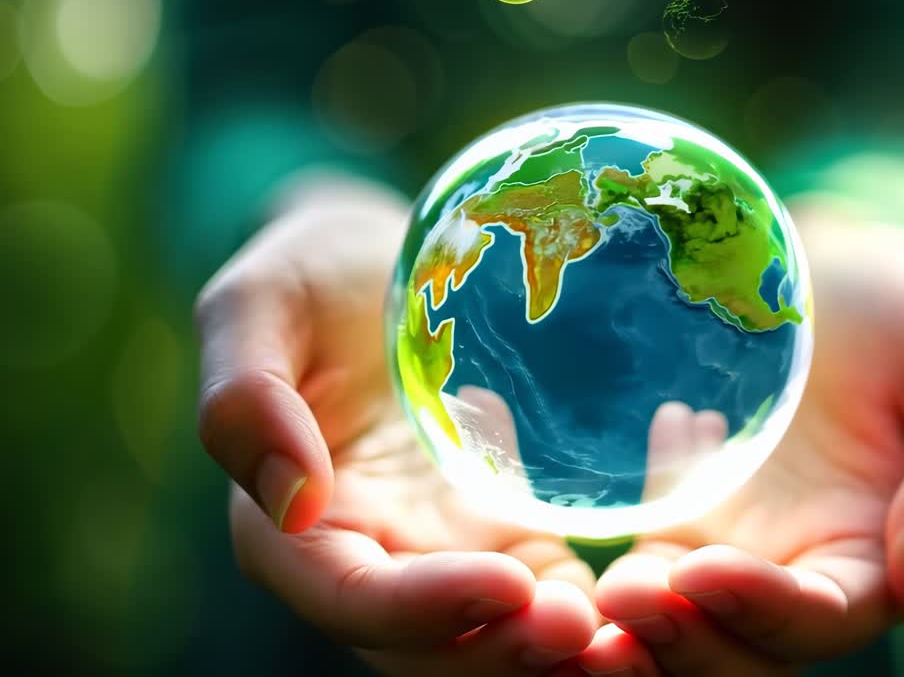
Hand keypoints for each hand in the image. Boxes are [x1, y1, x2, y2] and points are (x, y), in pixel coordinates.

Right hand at [194, 174, 597, 675]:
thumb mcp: (258, 304)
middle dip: (506, 652)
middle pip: (432, 647)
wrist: (386, 264)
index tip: (508, 582)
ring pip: (496, 639)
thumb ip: (244, 396)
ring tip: (633, 624)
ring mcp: (445, 555)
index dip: (422, 609)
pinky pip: (548, 593)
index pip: (352, 599)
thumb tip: (293, 503)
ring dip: (559, 650)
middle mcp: (373, 560)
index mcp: (295, 530)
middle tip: (588, 626)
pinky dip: (596, 607)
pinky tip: (658, 582)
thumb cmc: (311, 273)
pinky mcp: (505, 535)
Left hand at [579, 207, 903, 675]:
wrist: (827, 265)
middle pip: (737, 647)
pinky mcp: (672, 507)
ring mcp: (725, 543)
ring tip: (588, 591)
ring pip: (675, 621)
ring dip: (632, 621)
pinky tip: (590, 486)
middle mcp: (793, 569)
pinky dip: (601, 553)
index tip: (706, 571)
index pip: (823, 618)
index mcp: (870, 556)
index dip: (767, 611)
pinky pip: (633, 550)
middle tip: (623, 596)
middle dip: (682, 639)